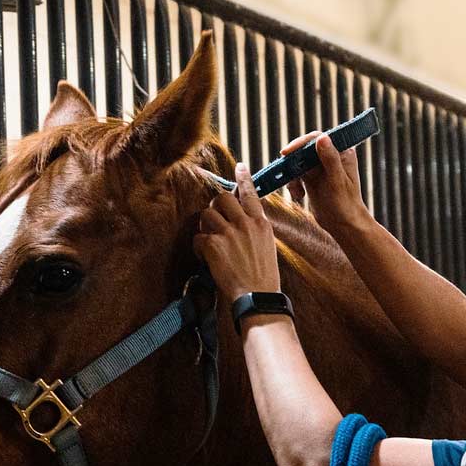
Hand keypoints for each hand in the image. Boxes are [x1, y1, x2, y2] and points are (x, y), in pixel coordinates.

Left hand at [194, 162, 280, 301]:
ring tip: (211, 243)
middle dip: (215, 207)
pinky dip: (199, 249)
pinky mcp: (214, 245)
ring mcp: (229, 233)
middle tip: (215, 221)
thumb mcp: (267, 247)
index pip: (251, 193)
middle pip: (222, 198)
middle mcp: (245, 223)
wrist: (257, 297)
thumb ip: (255, 229)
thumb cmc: (263, 278)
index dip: (243, 179)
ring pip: (207, 214)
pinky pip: (198, 237)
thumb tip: (242, 220)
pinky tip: (206, 260)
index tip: (240, 167)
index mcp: (261, 223)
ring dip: (205, 228)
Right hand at [283, 131, 367, 231]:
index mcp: (341, 152)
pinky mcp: (312, 178)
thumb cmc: (346, 204)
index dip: (301, 143)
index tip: (287, 153)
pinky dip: (293, 184)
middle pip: (305, 149)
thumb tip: (322, 138)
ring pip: (298, 162)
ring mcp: (320, 167)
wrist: (343, 225)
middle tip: (285, 171)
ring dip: (293, 176)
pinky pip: (296, 175)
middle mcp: (330, 156)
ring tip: (297, 193)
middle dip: (294, 162)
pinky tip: (298, 196)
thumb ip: (330, 159)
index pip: (318, 139)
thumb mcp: (337, 181)